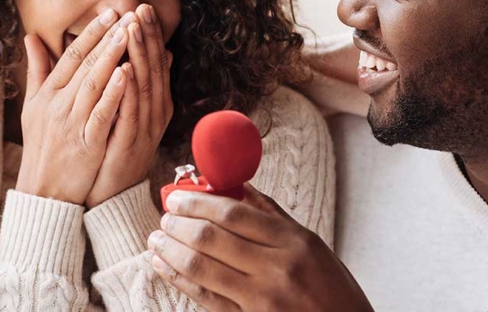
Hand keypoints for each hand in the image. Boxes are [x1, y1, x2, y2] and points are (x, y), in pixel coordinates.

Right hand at [16, 9, 129, 203]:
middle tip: (126, 15)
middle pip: (84, 64)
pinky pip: (101, 113)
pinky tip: (127, 74)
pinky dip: (113, 92)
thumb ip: (38, 71)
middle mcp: (58, 104)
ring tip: (128, 34)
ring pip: (93, 84)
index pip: (71, 56)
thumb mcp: (34, 106)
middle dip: (106, 37)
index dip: (91, 33)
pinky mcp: (86, 142)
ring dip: (112, 57)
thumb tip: (32, 37)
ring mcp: (72, 123)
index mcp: (48, 94)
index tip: (109, 12)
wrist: (44, 190)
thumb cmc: (43, 146)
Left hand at [85, 4, 173, 207]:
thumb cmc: (115, 150)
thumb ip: (139, 85)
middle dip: (147, 37)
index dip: (150, 36)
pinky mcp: (130, 143)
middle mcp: (154, 113)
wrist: (111, 194)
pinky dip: (129, 90)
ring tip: (133, 28)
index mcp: (154, 104)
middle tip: (141, 8)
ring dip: (140, 56)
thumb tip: (160, 54)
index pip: (154, 63)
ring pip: (145, 85)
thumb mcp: (128, 113)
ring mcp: (144, 128)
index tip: (141, 9)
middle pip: (153, 69)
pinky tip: (126, 69)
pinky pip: (131, 112)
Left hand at [147, 185, 373, 311]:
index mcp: (294, 241)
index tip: (179, 196)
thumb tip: (237, 187)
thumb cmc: (331, 286)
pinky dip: (178, 280)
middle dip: (180, 224)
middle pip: (212, 238)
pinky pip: (205, 298)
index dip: (199, 202)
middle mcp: (276, 269)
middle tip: (166, 215)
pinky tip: (164, 266)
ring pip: (201, 268)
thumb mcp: (310, 244)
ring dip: (171, 250)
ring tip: (157, 238)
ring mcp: (261, 300)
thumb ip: (272, 215)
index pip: (234, 213)